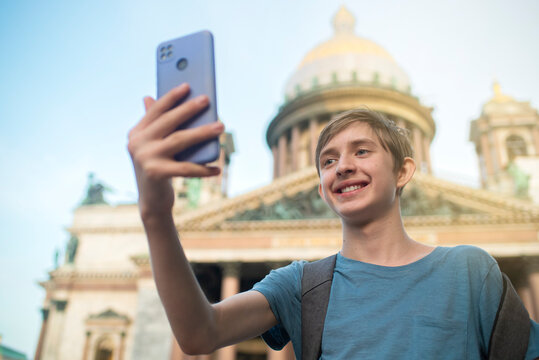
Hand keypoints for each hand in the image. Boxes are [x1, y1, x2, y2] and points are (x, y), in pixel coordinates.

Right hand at [127, 83, 223, 218]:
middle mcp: (137, 143)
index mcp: (136, 133)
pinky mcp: (155, 174)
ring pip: (179, 140)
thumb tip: (158, 98)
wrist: (151, 202)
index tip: (187, 85)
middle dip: (189, 109)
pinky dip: (204, 169)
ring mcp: (145, 158)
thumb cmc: (159, 168)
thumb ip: (159, 124)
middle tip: (207, 99)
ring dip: (202, 132)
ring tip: (221, 126)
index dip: (171, 97)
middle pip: (168, 121)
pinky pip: (186, 168)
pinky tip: (217, 168)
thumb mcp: (157, 146)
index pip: (155, 110)